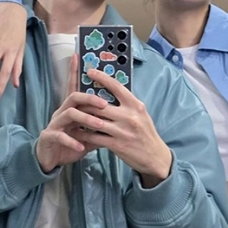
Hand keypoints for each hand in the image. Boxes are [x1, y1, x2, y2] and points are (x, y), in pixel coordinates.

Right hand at [36, 55, 108, 171]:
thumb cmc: (70, 144)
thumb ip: (100, 126)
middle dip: (89, 98)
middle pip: (73, 97)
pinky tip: (81, 147)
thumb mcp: (88, 134)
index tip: (77, 56)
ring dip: (85, 118)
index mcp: (71, 109)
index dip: (74, 72)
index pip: (73, 87)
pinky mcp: (48, 137)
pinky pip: (60, 136)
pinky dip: (72, 141)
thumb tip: (119, 119)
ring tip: (99, 125)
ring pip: (68, 114)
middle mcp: (61, 112)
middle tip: (105, 104)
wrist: (50, 160)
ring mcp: (54, 124)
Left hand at [74, 69, 172, 187]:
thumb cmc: (146, 133)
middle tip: (74, 98)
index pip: (117, 87)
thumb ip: (127, 104)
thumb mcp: (141, 114)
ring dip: (82, 117)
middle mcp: (130, 116)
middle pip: (101, 105)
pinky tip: (77, 132)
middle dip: (85, 102)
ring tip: (72, 114)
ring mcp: (122, 131)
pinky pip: (95, 137)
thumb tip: (110, 92)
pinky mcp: (117, 144)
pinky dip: (84, 134)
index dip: (102, 77)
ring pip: (95, 120)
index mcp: (136, 105)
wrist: (155, 157)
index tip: (90, 71)